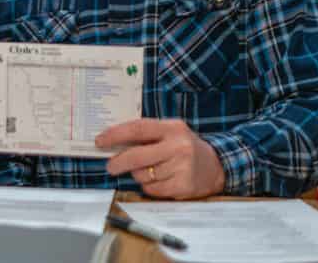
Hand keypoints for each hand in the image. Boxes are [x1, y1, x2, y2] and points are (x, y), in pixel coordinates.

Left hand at [95, 118, 225, 198]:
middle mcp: (178, 147)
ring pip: (143, 175)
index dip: (116, 135)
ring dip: (138, 174)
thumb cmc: (186, 146)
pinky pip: (152, 189)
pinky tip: (159, 179)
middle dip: (118, 162)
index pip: (138, 129)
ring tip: (149, 170)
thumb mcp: (171, 132)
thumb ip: (148, 135)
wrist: (216, 166)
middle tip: (110, 166)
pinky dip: (149, 186)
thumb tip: (114, 142)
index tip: (100, 140)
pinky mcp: (182, 186)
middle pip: (137, 156)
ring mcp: (181, 168)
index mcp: (172, 128)